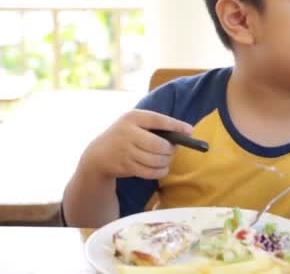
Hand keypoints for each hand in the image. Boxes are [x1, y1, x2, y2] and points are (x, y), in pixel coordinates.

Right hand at [79, 109, 193, 179]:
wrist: (99, 154)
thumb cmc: (125, 136)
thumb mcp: (135, 124)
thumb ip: (155, 126)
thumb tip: (186, 132)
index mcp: (132, 117)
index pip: (158, 120)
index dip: (176, 125)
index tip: (190, 131)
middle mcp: (128, 132)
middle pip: (159, 145)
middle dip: (171, 149)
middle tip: (174, 149)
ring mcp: (126, 151)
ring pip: (156, 160)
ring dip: (166, 161)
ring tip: (167, 159)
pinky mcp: (126, 166)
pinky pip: (150, 172)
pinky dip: (160, 171)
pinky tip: (162, 168)